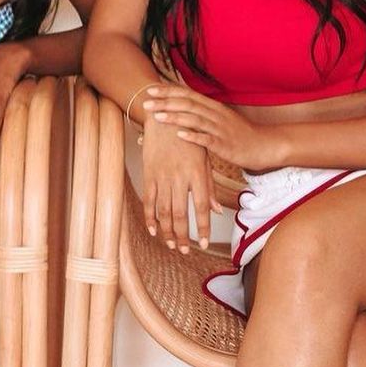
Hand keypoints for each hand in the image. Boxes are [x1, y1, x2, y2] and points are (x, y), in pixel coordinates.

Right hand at [140, 112, 221, 253]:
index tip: (203, 244)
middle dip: (183, 236)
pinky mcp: (149, 174)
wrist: (164, 116)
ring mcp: (162, 177)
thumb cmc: (189, 137)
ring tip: (172, 244)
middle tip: (185, 250)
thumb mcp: (204, 159)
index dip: (202, 228)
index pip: (200, 208)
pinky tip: (153, 230)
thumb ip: (209, 187)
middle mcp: (179, 177)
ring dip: (167, 231)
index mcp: (196, 174)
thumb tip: (217, 211)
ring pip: (163, 211)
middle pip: (179, 214)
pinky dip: (150, 217)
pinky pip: (148, 201)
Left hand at [141, 84, 284, 172]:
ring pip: (195, 120)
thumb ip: (202, 113)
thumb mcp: (219, 119)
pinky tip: (180, 135)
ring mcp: (220, 129)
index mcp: (213, 106)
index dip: (168, 91)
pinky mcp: (224, 145)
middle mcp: (215, 114)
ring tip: (157, 117)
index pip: (187, 94)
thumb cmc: (239, 134)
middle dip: (165, 102)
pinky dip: (193, 136)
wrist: (264, 145)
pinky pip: (207, 140)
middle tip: (146, 103)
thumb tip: (181, 109)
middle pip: (187, 104)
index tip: (150, 89)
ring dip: (175, 117)